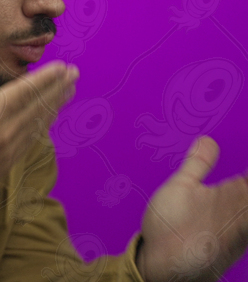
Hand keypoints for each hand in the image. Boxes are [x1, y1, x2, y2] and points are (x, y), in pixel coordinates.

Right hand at [0, 46, 76, 211]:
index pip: (23, 92)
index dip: (45, 78)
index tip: (62, 66)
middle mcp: (3, 133)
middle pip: (37, 106)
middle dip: (57, 88)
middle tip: (74, 73)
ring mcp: (7, 151)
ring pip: (38, 123)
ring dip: (54, 106)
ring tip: (68, 91)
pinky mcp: (6, 165)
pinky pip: (31, 140)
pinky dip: (43, 125)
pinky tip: (47, 119)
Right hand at [138, 136, 247, 281]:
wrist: (168, 268)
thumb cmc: (171, 225)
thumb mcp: (179, 186)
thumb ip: (198, 162)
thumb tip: (209, 140)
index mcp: (236, 195)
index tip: (245, 154)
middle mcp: (245, 216)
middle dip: (244, 188)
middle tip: (238, 182)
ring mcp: (243, 235)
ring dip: (242, 203)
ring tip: (236, 195)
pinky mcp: (236, 250)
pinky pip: (245, 233)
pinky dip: (241, 224)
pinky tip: (234, 221)